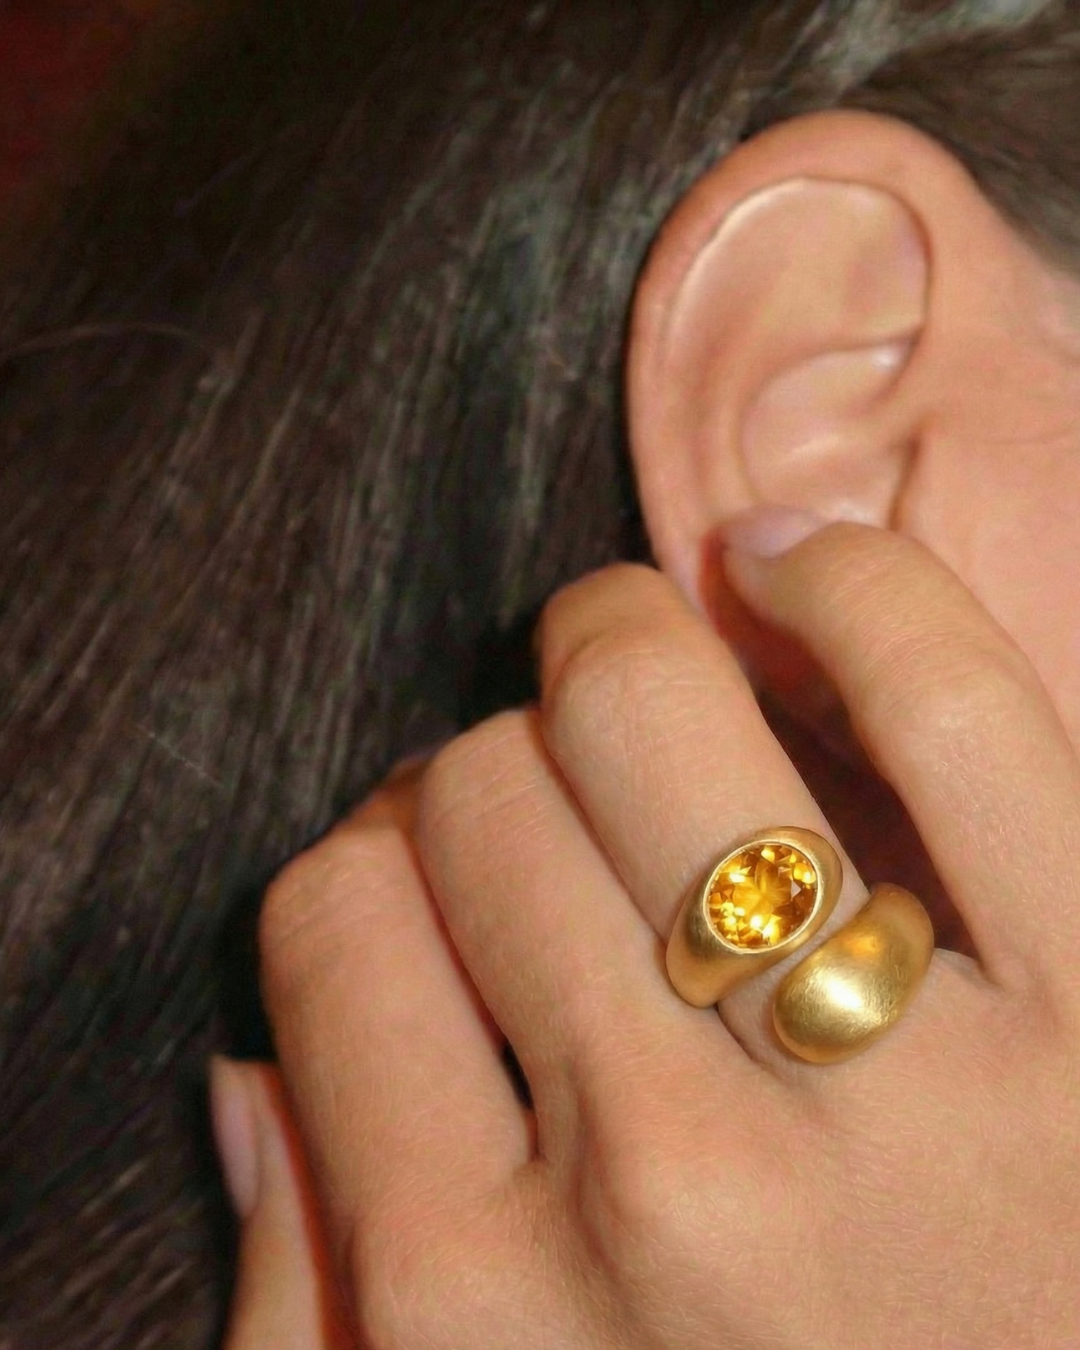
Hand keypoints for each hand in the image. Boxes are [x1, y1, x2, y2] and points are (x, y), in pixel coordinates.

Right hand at [226, 522, 1079, 1347]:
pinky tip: (793, 571)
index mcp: (485, 1312)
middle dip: (503, 764)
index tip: (448, 868)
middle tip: (574, 793)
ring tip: (667, 660)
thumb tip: (260, 1091)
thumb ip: (324, 1319)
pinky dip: (848, 586)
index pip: (334, 921)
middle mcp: (669, 1195)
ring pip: (645, 705)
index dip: (378, 859)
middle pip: (474, 798)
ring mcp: (902, 1096)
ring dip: (625, 643)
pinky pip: (938, 693)